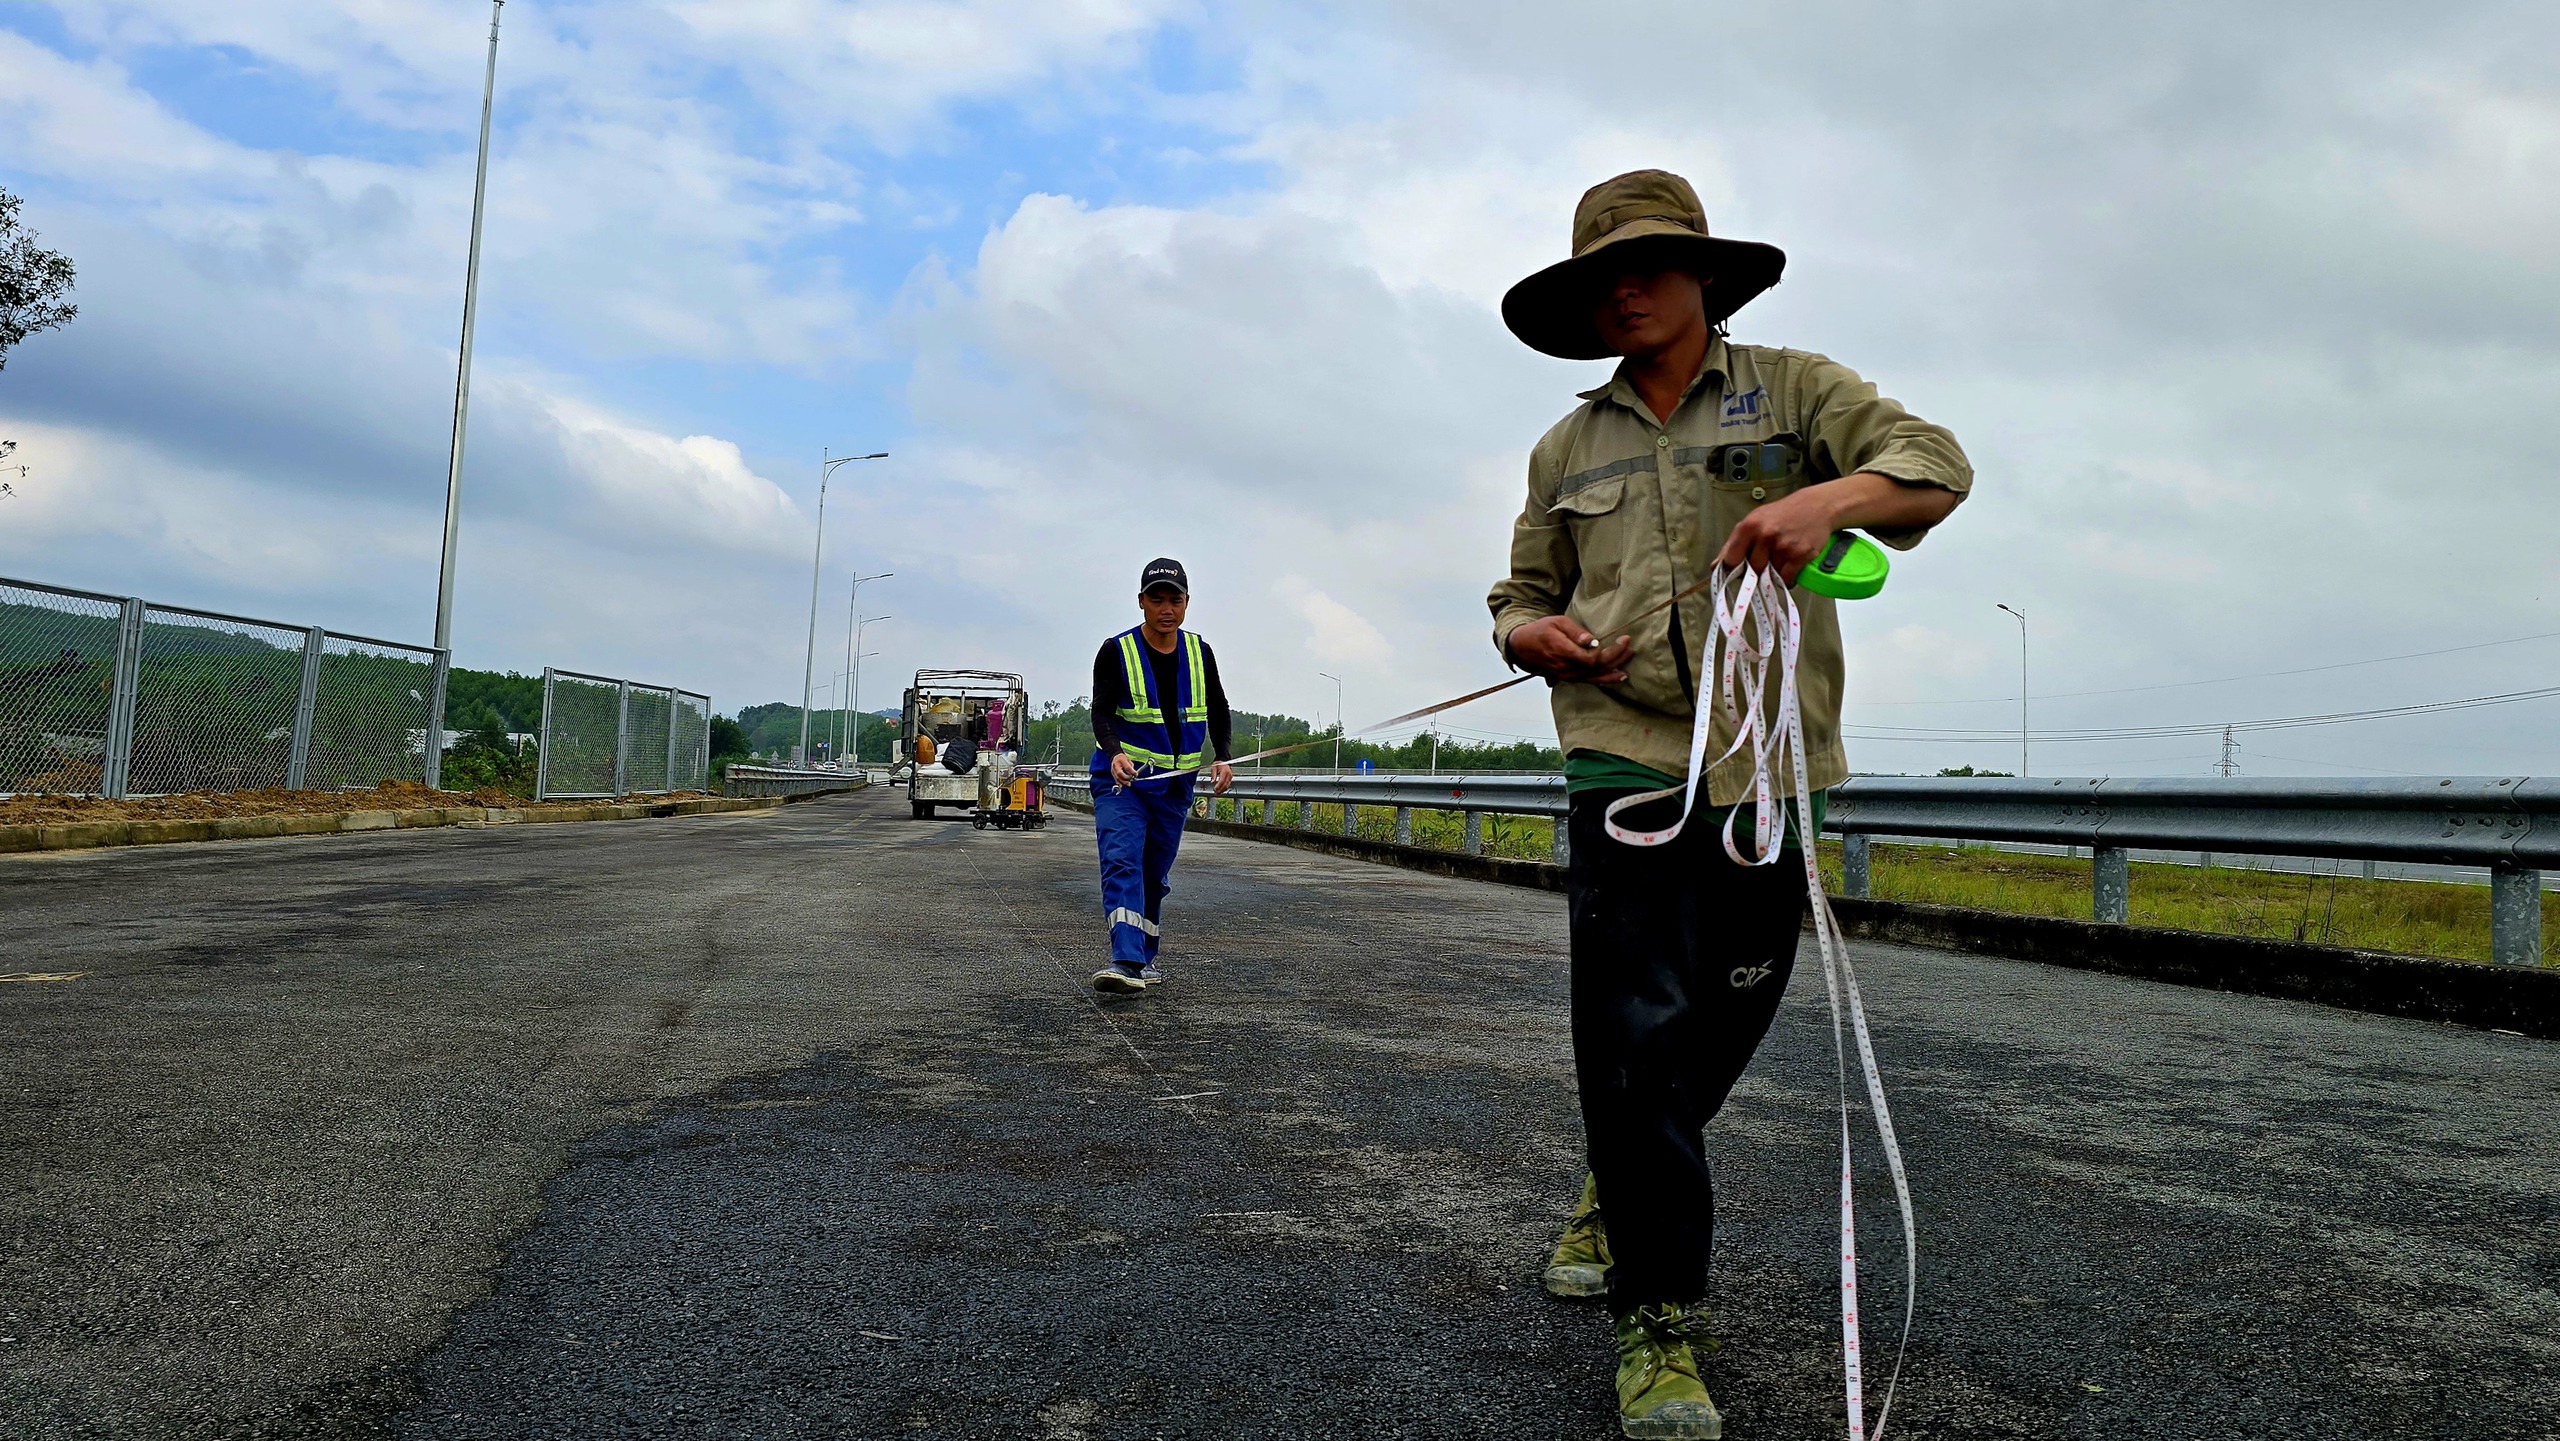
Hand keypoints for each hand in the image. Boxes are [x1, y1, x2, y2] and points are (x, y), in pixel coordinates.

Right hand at [1108, 752, 1138, 785]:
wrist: (1115, 757)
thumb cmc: (1123, 759)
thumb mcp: (1128, 760)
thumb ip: (1131, 767)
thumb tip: (1134, 774)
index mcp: (1121, 760)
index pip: (1127, 767)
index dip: (1132, 772)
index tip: (1136, 774)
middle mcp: (1116, 765)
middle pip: (1120, 773)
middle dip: (1126, 778)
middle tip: (1131, 780)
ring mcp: (1113, 770)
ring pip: (1117, 778)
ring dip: (1123, 782)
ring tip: (1128, 784)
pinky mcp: (1112, 773)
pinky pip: (1115, 779)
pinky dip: (1119, 783)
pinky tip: (1122, 786)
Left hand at [1210, 761, 1233, 793]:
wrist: (1223, 762)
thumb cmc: (1219, 764)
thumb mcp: (1214, 767)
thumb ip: (1213, 775)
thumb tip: (1212, 781)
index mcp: (1225, 771)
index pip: (1222, 780)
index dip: (1218, 786)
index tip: (1215, 789)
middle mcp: (1229, 774)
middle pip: (1225, 784)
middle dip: (1220, 789)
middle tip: (1215, 792)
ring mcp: (1230, 777)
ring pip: (1227, 786)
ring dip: (1222, 790)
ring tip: (1217, 793)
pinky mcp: (1230, 779)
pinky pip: (1228, 785)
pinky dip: (1224, 788)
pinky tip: (1221, 790)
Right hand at [1507, 614, 1632, 683]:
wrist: (1523, 646)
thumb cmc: (1541, 630)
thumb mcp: (1557, 622)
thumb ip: (1575, 632)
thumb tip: (1592, 641)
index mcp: (1562, 650)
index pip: (1592, 658)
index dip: (1611, 651)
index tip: (1624, 638)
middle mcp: (1565, 667)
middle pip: (1597, 667)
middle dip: (1617, 658)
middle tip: (1630, 647)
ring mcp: (1566, 675)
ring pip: (1595, 676)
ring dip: (1614, 669)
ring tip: (1629, 661)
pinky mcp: (1568, 678)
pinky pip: (1589, 681)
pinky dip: (1605, 679)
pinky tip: (1618, 676)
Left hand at [1717, 483, 1843, 582]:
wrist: (1817, 506)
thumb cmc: (1782, 514)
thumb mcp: (1755, 520)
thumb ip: (1735, 543)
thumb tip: (1716, 566)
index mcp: (1749, 526)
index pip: (1731, 559)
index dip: (1733, 568)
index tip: (1738, 571)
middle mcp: (1765, 536)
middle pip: (1752, 570)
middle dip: (1757, 571)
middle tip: (1765, 562)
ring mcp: (1783, 546)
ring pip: (1770, 575)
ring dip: (1774, 573)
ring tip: (1780, 558)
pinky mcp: (1800, 555)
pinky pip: (1787, 578)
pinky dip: (1787, 578)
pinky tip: (1789, 566)